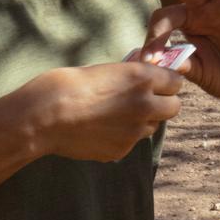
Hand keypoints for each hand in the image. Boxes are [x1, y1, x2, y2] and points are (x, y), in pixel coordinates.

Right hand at [7, 61, 186, 162]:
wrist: (43, 116)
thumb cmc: (67, 85)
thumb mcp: (105, 70)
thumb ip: (132, 75)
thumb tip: (148, 72)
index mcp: (143, 79)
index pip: (177, 81)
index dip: (166, 82)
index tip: (157, 83)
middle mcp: (145, 105)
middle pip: (174, 107)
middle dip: (163, 103)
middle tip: (145, 101)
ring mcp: (134, 130)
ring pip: (154, 126)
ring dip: (144, 121)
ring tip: (116, 115)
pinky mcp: (122, 149)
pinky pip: (132, 142)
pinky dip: (123, 137)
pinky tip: (100, 130)